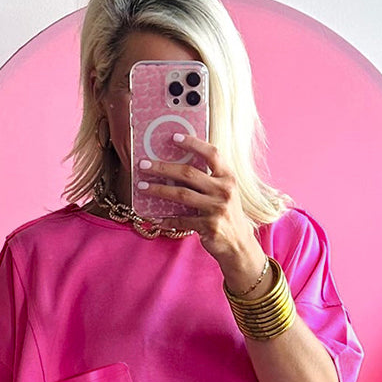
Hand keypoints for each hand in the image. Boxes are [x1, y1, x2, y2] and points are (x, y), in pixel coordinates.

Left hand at [136, 133, 265, 284]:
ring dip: (159, 190)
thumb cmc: (226, 214)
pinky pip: (182, 220)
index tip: (174, 137)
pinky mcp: (209, 226)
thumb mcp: (224, 192)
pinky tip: (155, 217)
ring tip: (142, 186)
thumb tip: (176, 166)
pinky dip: (167, 219)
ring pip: (181, 195)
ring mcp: (216, 208)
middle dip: (163, 167)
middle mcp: (224, 190)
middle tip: (143, 165)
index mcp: (228, 177)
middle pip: (188, 173)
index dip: (193, 143)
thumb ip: (208, 179)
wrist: (239, 244)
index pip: (212, 153)